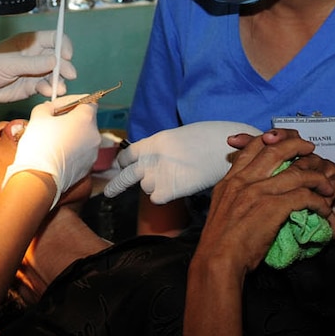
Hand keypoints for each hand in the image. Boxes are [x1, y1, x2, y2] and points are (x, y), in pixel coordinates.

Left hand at [0, 31, 75, 114]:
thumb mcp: (9, 63)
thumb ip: (32, 63)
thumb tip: (55, 60)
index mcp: (30, 42)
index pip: (54, 38)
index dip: (63, 45)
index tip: (67, 55)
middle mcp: (36, 56)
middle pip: (58, 58)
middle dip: (65, 66)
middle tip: (69, 75)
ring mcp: (35, 72)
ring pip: (54, 75)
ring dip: (59, 81)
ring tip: (58, 89)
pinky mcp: (32, 87)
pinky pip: (46, 87)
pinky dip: (49, 90)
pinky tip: (47, 93)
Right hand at [1, 97, 99, 208]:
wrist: (39, 178)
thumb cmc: (39, 145)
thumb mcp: (38, 116)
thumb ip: (47, 107)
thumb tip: (50, 108)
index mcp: (85, 118)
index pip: (88, 101)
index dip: (73, 101)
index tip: (60, 105)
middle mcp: (94, 134)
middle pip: (87, 119)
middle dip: (72, 118)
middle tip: (54, 120)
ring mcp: (93, 152)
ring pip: (84, 137)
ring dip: (73, 134)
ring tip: (54, 138)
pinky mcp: (88, 167)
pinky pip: (82, 152)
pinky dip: (73, 149)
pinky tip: (57, 152)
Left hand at [102, 121, 262, 203]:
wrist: (225, 146)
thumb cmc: (209, 137)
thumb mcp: (178, 137)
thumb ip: (161, 150)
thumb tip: (155, 161)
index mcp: (153, 142)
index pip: (128, 155)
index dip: (126, 162)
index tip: (126, 167)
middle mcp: (151, 159)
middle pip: (126, 175)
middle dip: (116, 185)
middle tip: (109, 193)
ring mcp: (159, 175)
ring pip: (146, 188)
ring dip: (156, 187)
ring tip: (177, 177)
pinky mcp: (169, 190)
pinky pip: (157, 199)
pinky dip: (164, 197)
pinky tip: (178, 188)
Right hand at [195, 129, 325, 273]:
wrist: (218, 260)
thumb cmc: (218, 243)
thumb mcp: (221, 209)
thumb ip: (234, 195)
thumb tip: (245, 192)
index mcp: (230, 180)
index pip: (252, 148)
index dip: (271, 140)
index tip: (284, 142)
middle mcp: (244, 180)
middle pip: (275, 150)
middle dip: (297, 145)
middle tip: (310, 149)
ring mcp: (258, 192)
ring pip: (296, 173)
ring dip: (316, 177)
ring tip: (327, 184)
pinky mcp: (273, 207)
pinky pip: (304, 196)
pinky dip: (318, 201)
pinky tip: (323, 209)